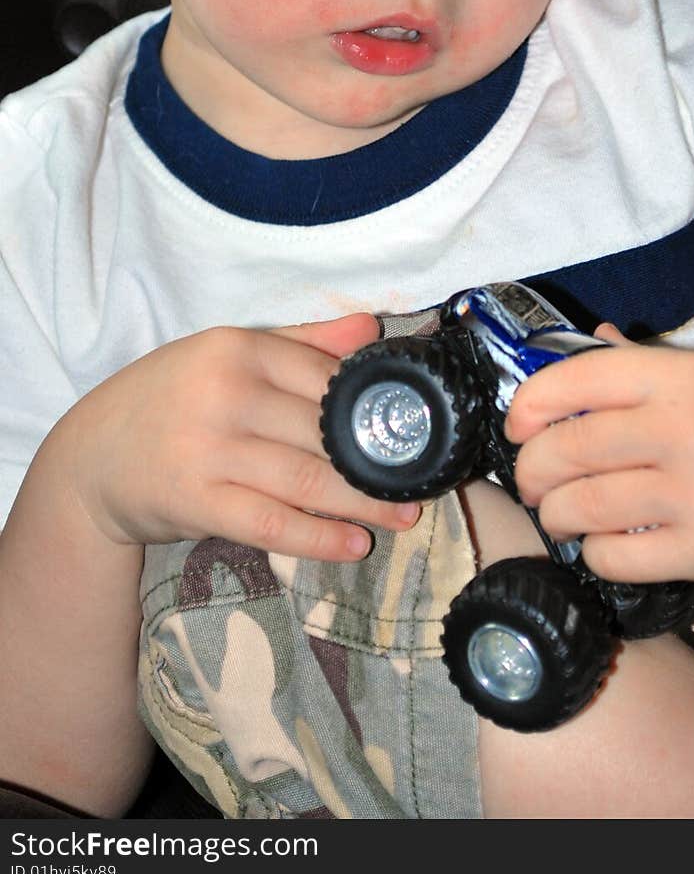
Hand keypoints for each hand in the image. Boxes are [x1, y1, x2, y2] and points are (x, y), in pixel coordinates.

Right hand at [60, 315, 419, 562]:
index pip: (326, 376)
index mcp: (236, 348)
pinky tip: (354, 544)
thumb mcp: (224, 356)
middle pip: (324, 431)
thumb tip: (372, 329)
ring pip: (307, 479)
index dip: (376, 406)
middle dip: (381, 460)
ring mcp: (208, 449)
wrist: (89, 458)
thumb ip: (300, 342)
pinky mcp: (196, 501)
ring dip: (364, 502)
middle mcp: (224, 393)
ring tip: (405, 514)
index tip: (416, 427)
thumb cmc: (169, 400)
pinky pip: (272, 522)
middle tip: (423, 479)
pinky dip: (319, 537)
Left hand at [506, 327, 693, 584]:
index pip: (580, 380)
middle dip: (532, 467)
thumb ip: (648, 363)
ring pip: (583, 506)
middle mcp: (688, 431)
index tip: (517, 423)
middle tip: (531, 477)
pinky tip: (600, 543)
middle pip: (569, 448)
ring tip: (556, 512)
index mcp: (687, 377)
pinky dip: (593, 553)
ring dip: (553, 513)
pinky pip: (618, 558)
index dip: (531, 403)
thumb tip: (587, 344)